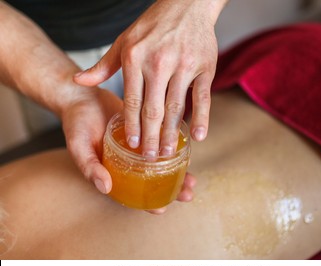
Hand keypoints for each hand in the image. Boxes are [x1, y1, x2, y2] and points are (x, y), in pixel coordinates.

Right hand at [61, 86, 195, 212]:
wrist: (82, 96)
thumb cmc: (76, 124)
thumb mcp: (79, 146)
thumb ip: (90, 167)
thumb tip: (105, 188)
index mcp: (114, 171)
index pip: (132, 193)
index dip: (146, 204)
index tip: (161, 210)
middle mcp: (130, 162)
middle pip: (153, 181)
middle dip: (171, 189)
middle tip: (187, 194)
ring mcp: (140, 146)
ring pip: (162, 163)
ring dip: (178, 171)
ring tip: (193, 179)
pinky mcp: (148, 128)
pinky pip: (163, 140)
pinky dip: (174, 147)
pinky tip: (187, 151)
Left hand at [74, 0, 226, 158]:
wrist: (186, 5)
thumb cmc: (153, 26)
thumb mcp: (124, 41)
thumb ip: (103, 65)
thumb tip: (78, 81)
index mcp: (136, 58)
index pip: (133, 100)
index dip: (132, 125)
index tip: (132, 145)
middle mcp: (159, 63)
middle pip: (154, 109)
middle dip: (150, 137)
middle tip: (149, 157)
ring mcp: (184, 66)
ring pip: (176, 107)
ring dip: (171, 133)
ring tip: (167, 152)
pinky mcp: (204, 67)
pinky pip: (203, 97)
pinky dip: (201, 118)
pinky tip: (198, 136)